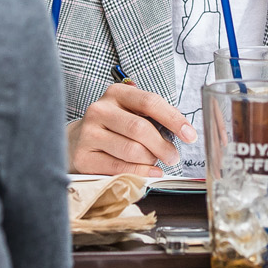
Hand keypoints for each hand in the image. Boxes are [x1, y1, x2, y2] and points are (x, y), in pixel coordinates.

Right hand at [68, 83, 197, 174]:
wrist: (76, 141)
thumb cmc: (113, 127)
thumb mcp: (131, 113)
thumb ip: (153, 117)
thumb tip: (182, 130)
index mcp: (116, 94)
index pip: (150, 102)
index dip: (174, 119)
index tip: (190, 134)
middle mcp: (99, 110)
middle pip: (140, 128)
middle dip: (163, 146)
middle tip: (173, 156)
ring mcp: (89, 133)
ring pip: (132, 150)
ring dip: (151, 160)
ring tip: (155, 162)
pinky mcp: (84, 156)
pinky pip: (119, 168)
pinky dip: (140, 173)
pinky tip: (150, 172)